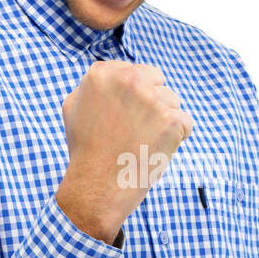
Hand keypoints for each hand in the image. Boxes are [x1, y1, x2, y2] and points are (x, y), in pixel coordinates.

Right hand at [56, 60, 193, 243]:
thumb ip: (92, 85)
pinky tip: (156, 150)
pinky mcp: (171, 119)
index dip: (134, 96)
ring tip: (142, 142)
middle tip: (136, 129)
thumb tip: (110, 73)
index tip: (125, 116)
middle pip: (157, 80)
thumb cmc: (85, 151)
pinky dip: (177, 138)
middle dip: (152, 101)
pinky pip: (185, 122)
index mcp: (102, 73)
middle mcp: (128, 80)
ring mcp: (152, 99)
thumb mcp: (73, 108)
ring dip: (164, 120)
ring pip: (173, 101)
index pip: (135, 71)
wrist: (96, 186)